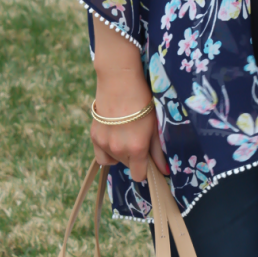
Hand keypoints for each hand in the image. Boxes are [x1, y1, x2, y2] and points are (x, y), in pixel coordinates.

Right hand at [91, 20, 168, 182]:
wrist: (119, 81)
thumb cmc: (142, 101)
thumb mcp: (154, 125)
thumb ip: (157, 151)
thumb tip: (163, 171)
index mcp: (136, 148)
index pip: (138, 175)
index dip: (144, 169)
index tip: (147, 160)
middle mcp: (118, 149)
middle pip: (127, 166)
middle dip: (133, 157)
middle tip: (137, 137)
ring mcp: (104, 143)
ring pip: (113, 160)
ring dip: (120, 153)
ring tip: (125, 134)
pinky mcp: (94, 136)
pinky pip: (100, 155)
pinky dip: (107, 150)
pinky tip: (113, 136)